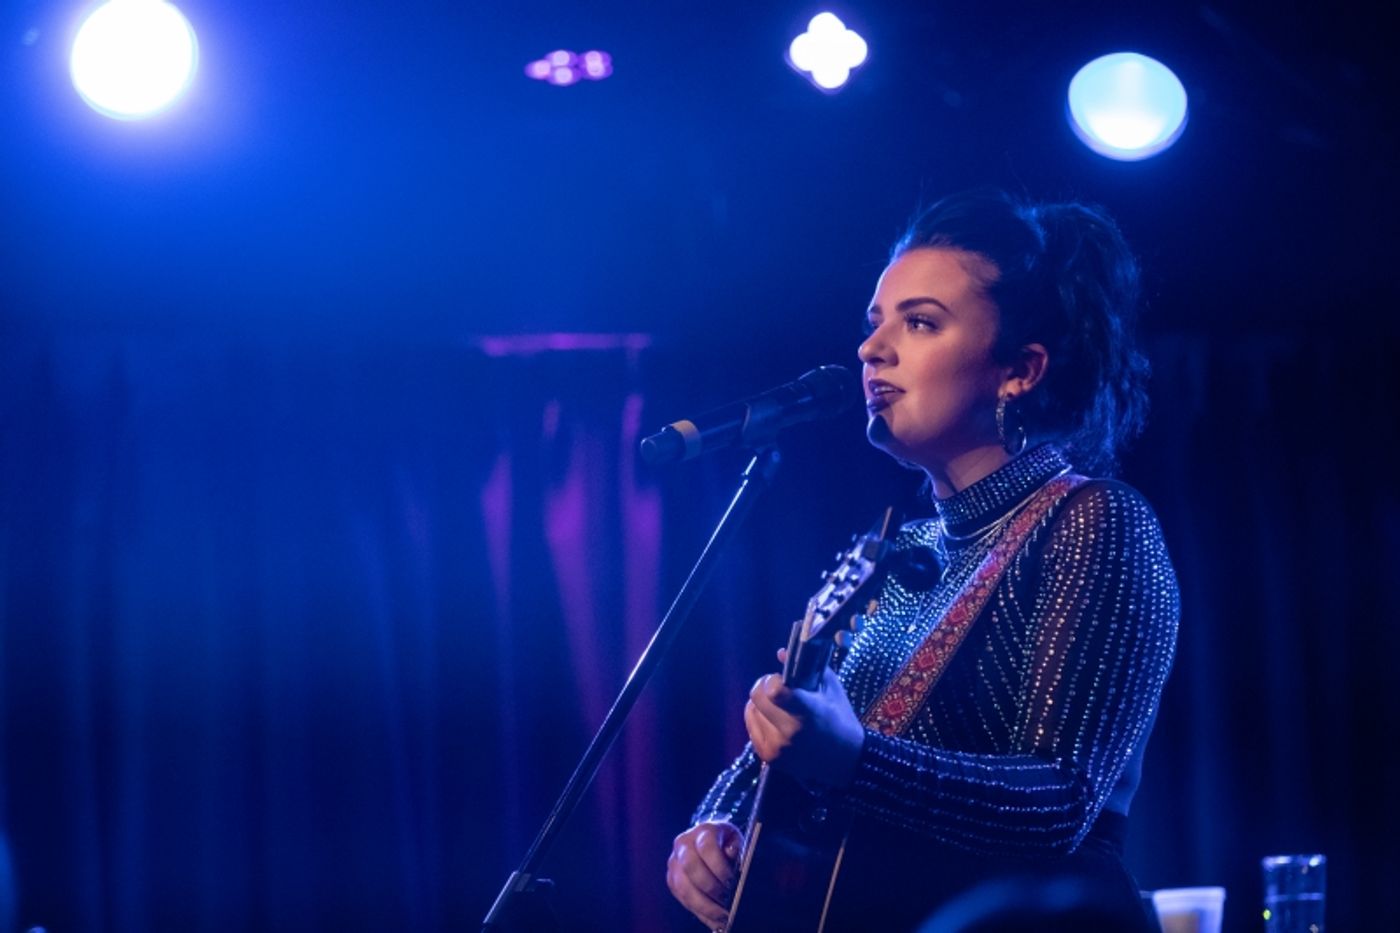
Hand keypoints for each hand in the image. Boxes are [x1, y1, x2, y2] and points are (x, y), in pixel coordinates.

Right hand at [666, 820, 742, 928]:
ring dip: (703, 905)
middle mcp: (684, 844)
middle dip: (711, 888)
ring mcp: (674, 861)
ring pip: (683, 886)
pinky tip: (713, 918)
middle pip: (691, 867)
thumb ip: (736, 851)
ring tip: (721, 915)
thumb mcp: (736, 840)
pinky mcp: (671, 878)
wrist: (708, 839)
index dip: (719, 866)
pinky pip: (681, 897)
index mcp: (703, 831)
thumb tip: (732, 863)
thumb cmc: (726, 842)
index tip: (732, 882)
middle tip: (727, 901)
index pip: (707, 847)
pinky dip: (698, 910)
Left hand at [745, 662, 865, 786]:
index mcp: (807, 712)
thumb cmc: (840, 719)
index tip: (781, 679)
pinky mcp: (769, 758)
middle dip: (764, 686)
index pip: (774, 691)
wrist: (845, 760)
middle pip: (756, 697)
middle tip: (776, 688)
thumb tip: (779, 653)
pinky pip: (751, 727)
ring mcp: (777, 747)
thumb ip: (807, 667)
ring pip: (751, 711)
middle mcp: (789, 732)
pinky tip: (773, 719)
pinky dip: (759, 719)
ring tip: (778, 706)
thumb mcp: (831, 689)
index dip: (773, 680)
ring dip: (762, 704)